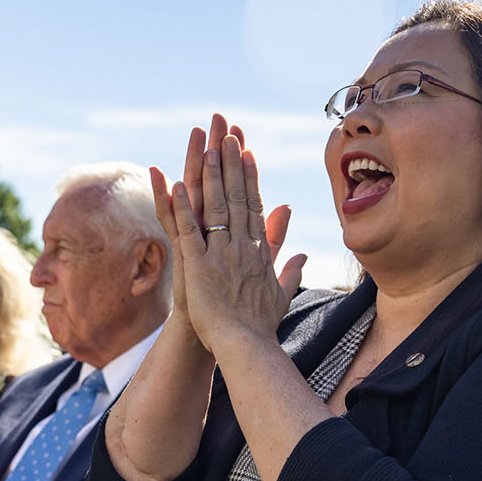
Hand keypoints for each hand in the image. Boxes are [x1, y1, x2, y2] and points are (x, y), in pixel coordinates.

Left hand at [153, 123, 295, 358]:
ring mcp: (220, 254)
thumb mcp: (280, 292)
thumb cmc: (261, 326)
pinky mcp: (198, 266)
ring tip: (205, 146)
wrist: (246, 346)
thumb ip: (291, 268)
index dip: (249, 177)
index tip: (247, 153)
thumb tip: (305, 253)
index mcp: (258, 251)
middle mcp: (242, 246)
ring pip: (214, 207)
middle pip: (236, 197)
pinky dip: (182, 207)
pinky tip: (175, 184)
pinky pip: (188, 231)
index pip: (254, 205)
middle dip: (231, 163)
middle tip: (227, 134)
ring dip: (209, 175)